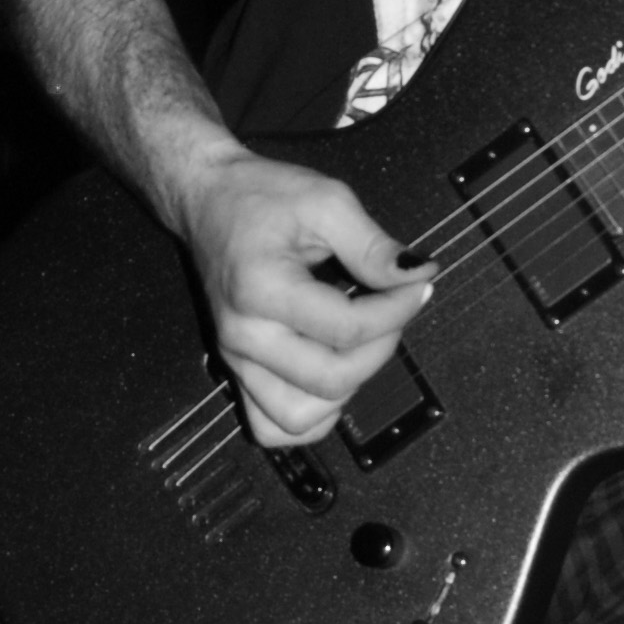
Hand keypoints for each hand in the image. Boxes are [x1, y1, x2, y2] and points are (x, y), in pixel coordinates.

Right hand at [177, 145, 434, 447]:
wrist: (206, 200)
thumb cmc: (260, 196)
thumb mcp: (326, 201)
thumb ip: (372, 246)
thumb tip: (418, 276)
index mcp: (261, 289)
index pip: (347, 329)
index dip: (397, 311)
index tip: (417, 285)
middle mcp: (244, 335)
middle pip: (331, 380)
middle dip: (381, 349)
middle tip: (392, 309)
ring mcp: (236, 360)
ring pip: (301, 418)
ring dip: (347, 388)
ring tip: (360, 343)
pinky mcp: (237, 371)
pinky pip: (272, 427)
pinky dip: (309, 417)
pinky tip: (331, 376)